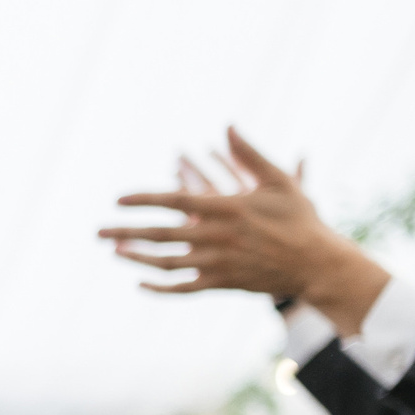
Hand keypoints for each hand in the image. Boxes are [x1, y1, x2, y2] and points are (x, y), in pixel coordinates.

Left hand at [98, 129, 390, 330]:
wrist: (317, 264)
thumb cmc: (299, 218)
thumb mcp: (279, 180)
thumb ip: (249, 154)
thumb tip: (228, 125)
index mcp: (226, 209)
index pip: (173, 201)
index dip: (143, 199)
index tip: (118, 199)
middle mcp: (215, 237)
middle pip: (160, 234)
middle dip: (125, 231)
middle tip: (97, 231)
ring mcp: (217, 263)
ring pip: (166, 263)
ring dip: (136, 258)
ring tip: (113, 251)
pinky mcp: (222, 284)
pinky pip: (183, 289)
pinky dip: (159, 288)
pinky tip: (140, 283)